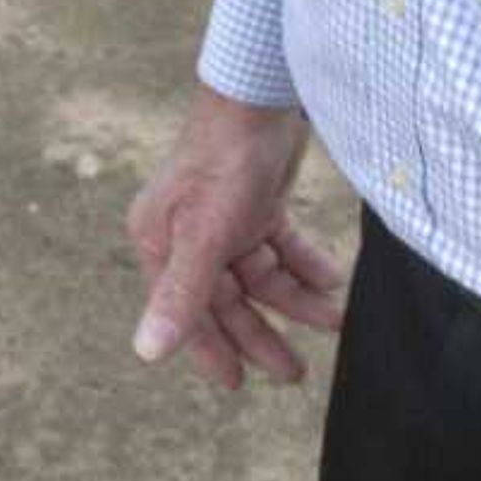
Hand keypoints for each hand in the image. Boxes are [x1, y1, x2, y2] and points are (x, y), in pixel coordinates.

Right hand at [123, 88, 348, 392]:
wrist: (260, 94)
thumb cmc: (222, 160)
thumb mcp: (203, 235)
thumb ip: (182, 296)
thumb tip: (146, 353)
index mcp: (160, 243)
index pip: (186, 312)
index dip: (213, 350)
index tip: (238, 386)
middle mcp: (187, 234)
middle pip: (227, 300)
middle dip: (262, 335)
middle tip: (295, 373)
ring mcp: (224, 219)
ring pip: (261, 275)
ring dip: (296, 299)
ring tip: (334, 320)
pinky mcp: (256, 203)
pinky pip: (281, 247)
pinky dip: (305, 263)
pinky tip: (333, 280)